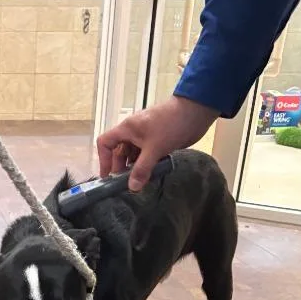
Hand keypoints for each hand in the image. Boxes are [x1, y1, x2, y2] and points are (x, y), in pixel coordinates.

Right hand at [97, 95, 218, 190]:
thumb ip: (142, 169)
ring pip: (133, 156)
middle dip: (121, 169)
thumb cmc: (171, 124)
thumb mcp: (154, 148)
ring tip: (139, 183)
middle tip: (127, 185)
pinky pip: (146, 157)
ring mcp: (145, 138)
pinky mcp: (157, 142)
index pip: (105, 143)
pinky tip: (151, 176)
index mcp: (127, 129)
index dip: (104, 160)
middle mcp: (133, 133)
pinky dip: (146, 166)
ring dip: (135, 170)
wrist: (196, 111)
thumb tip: (132, 188)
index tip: (109, 177)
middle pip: (119, 153)